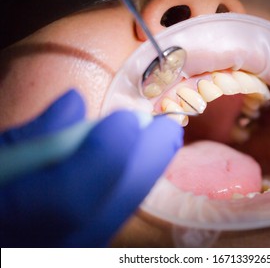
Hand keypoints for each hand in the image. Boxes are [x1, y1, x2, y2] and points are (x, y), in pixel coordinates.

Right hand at [0, 90, 182, 246]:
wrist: (3, 225)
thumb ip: (25, 138)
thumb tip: (73, 103)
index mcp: (8, 221)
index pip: (67, 199)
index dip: (103, 157)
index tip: (128, 119)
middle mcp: (41, 250)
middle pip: (103, 215)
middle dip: (141, 167)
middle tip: (169, 128)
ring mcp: (62, 254)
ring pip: (111, 222)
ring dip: (139, 178)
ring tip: (159, 142)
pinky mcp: (74, 250)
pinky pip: (106, 224)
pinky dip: (123, 191)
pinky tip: (136, 166)